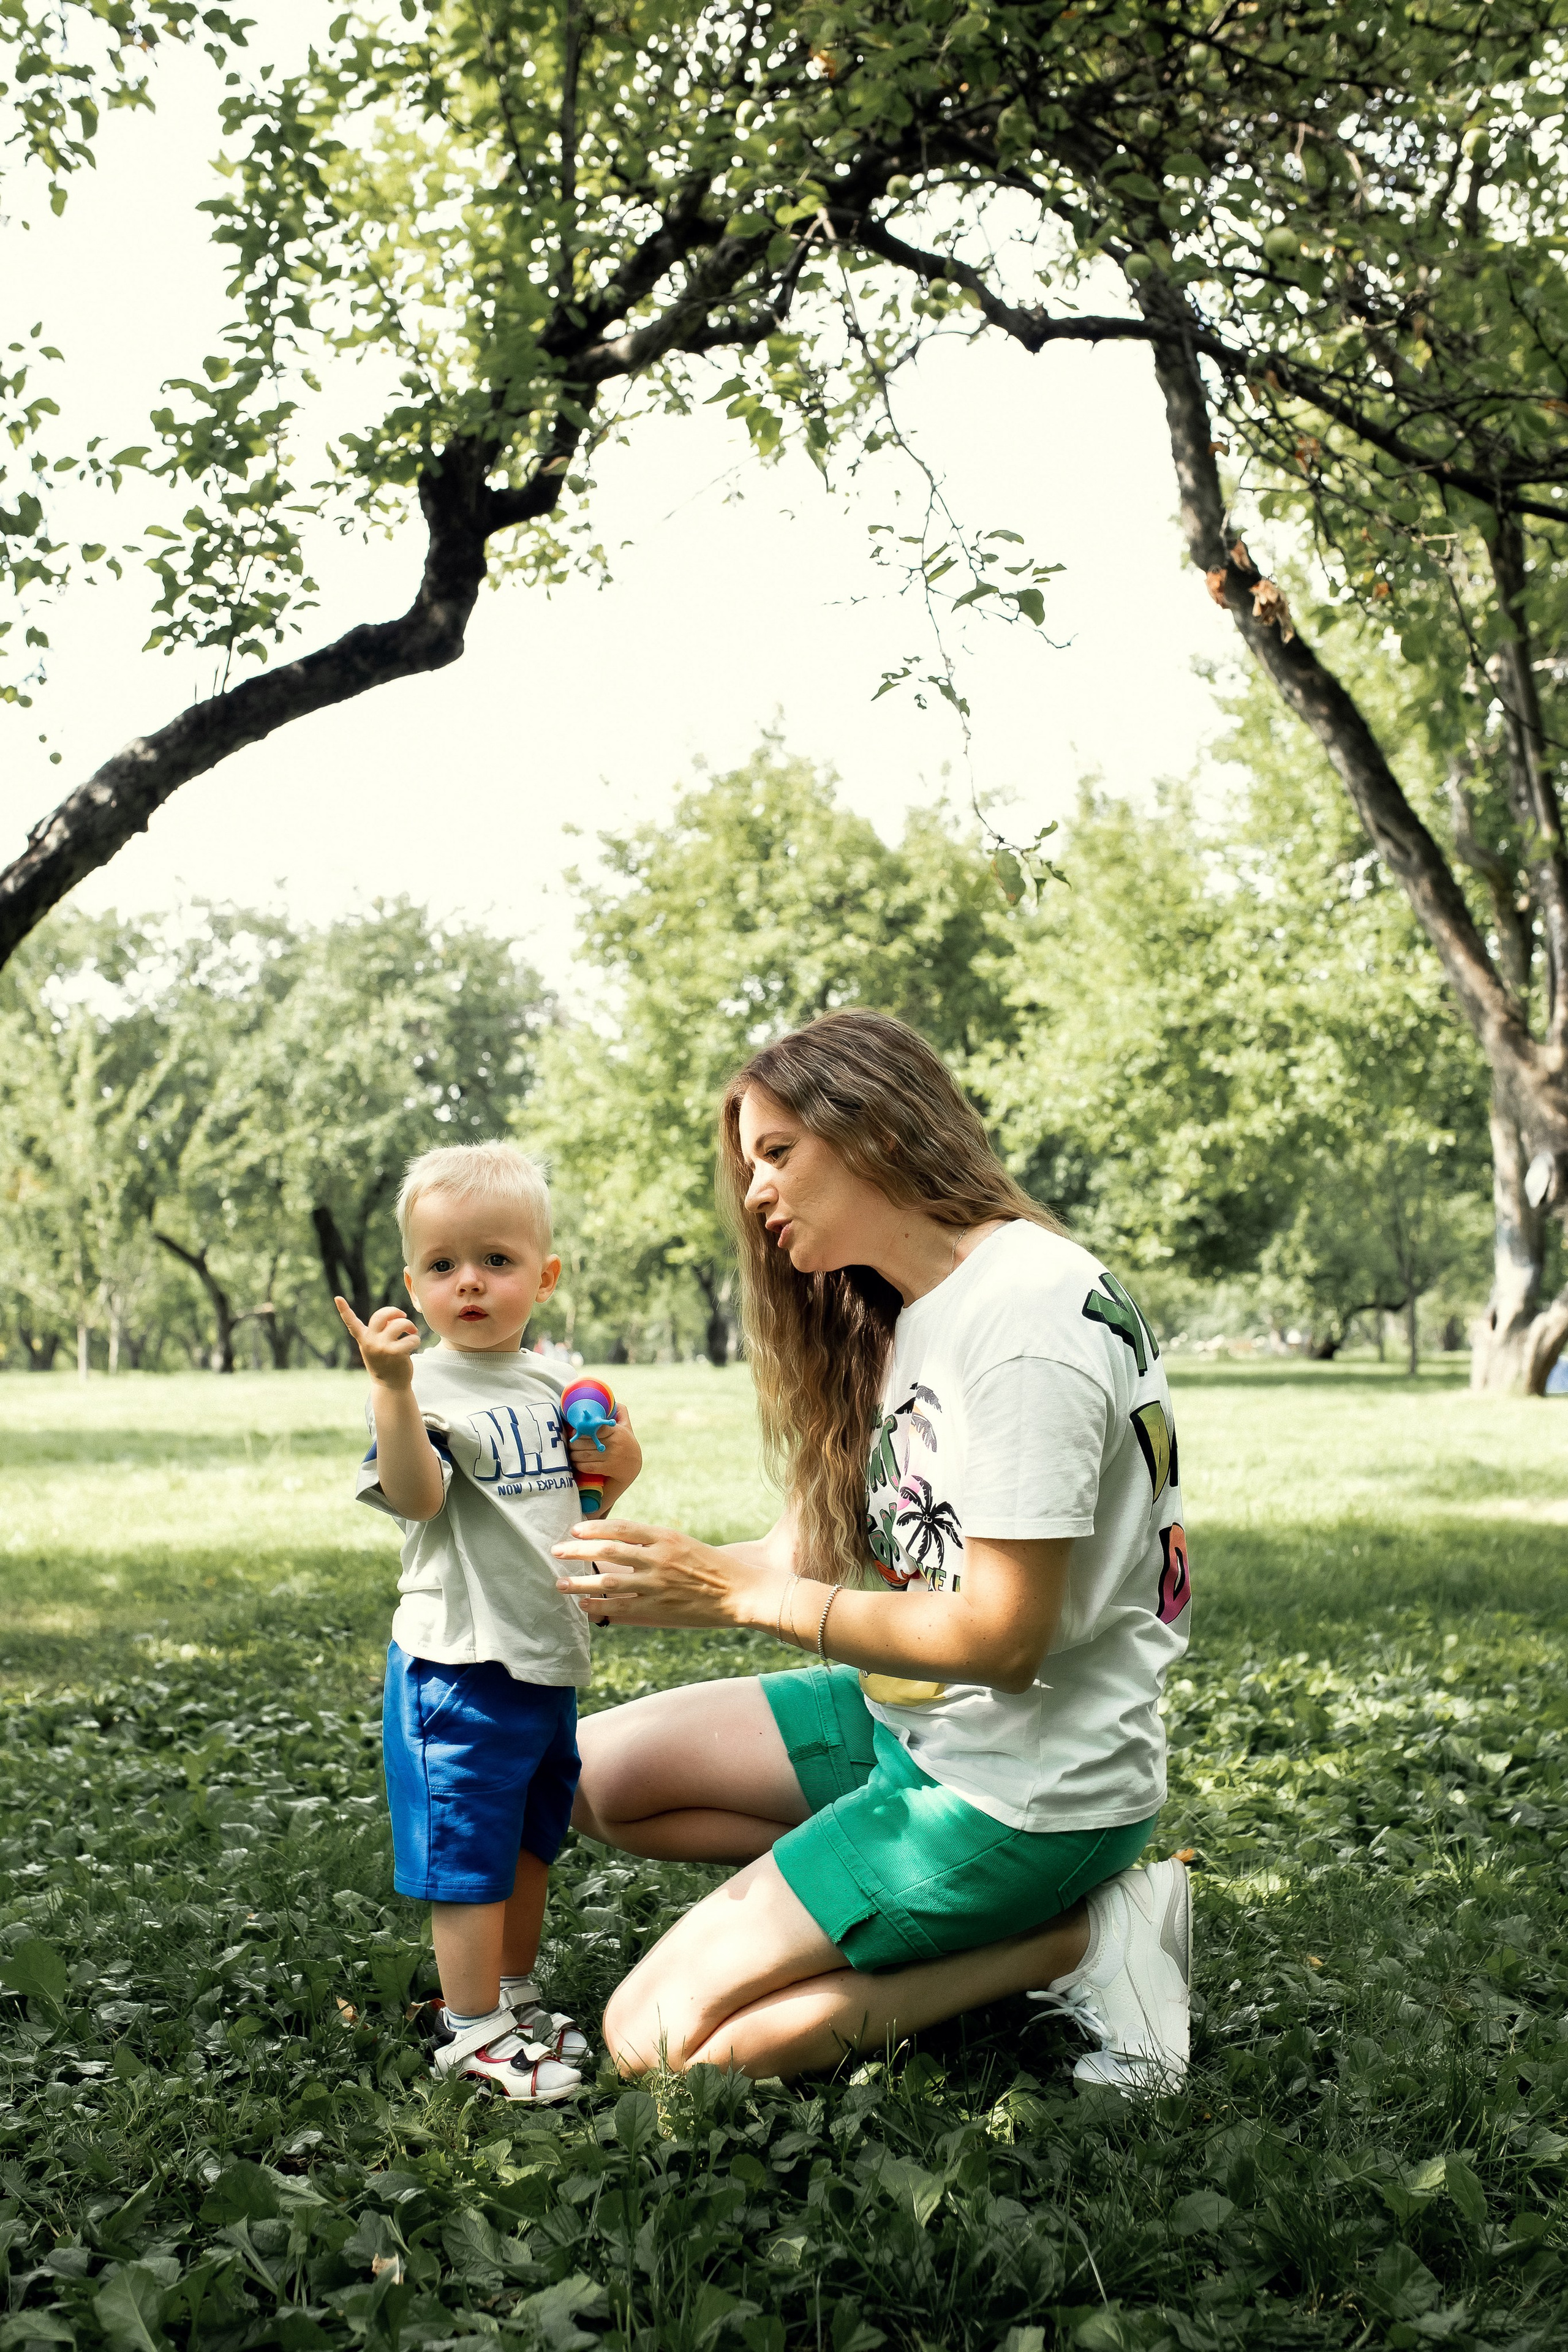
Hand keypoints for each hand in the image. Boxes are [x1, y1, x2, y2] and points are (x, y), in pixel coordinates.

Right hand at [336, 1298, 419, 1387]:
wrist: (390, 1386)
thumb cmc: (386, 1362)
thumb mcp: (376, 1347)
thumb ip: (380, 1332)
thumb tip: (394, 1317)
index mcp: (364, 1339)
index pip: (352, 1322)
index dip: (344, 1310)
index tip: (337, 1298)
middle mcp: (370, 1342)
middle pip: (382, 1315)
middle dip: (396, 1312)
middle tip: (403, 1316)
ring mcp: (381, 1347)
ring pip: (400, 1324)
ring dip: (410, 1326)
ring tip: (412, 1333)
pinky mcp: (395, 1353)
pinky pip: (411, 1337)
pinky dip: (416, 1339)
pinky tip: (414, 1345)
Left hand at [553, 1519, 776, 1630]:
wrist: (741, 1592)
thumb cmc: (714, 1567)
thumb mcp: (685, 1545)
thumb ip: (654, 1545)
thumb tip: (619, 1547)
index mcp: (666, 1537)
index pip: (622, 1527)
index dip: (595, 1527)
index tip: (576, 1529)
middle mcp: (658, 1558)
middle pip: (607, 1549)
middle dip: (578, 1550)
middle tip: (556, 1550)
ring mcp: (657, 1584)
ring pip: (607, 1580)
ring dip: (580, 1581)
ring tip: (560, 1583)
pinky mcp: (658, 1608)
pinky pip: (620, 1607)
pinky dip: (599, 1604)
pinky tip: (583, 1604)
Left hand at [566, 1402, 641, 1503]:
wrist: (633, 1466)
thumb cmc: (626, 1443)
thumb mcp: (626, 1427)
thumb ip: (620, 1412)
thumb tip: (612, 1400)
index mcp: (617, 1431)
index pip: (597, 1427)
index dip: (583, 1429)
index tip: (576, 1430)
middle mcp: (614, 1444)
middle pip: (587, 1442)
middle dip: (575, 1443)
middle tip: (570, 1443)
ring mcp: (611, 1457)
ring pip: (585, 1455)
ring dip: (574, 1454)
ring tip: (570, 1452)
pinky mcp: (607, 1468)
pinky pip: (588, 1466)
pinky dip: (579, 1464)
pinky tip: (575, 1462)